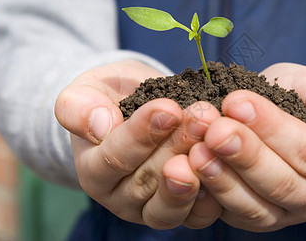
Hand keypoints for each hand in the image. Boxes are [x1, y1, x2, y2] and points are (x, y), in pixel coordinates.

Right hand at [55, 60, 222, 228]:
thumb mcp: (87, 91)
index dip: (141, 134)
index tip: (168, 108)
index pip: (114, 158)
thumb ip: (78, 106)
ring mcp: (151, 208)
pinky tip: (227, 167)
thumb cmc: (112, 98)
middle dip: (177, 147)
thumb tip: (98, 126)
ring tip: (213, 142)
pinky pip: (197, 215)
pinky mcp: (182, 212)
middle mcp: (120, 197)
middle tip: (201, 118)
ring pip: (171, 205)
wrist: (138, 107)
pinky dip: (214, 195)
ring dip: (196, 173)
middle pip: (147, 181)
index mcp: (93, 170)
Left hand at [188, 63, 305, 231]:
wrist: (289, 120)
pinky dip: (209, 195)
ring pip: (253, 206)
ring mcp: (281, 214)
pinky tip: (189, 171)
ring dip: (222, 179)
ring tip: (197, 152)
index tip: (236, 102)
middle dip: (244, 155)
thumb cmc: (305, 103)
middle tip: (214, 130)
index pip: (305, 150)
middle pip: (279, 182)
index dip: (270, 128)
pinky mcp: (251, 218)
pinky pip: (230, 214)